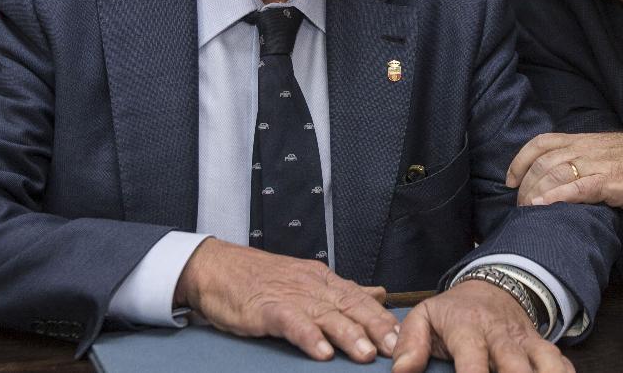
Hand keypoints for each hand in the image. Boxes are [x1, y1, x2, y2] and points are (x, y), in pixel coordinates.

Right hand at [173, 238, 397, 362]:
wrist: (217, 268)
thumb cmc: (261, 278)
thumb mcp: (308, 280)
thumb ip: (345, 290)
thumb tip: (380, 293)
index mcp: (324, 281)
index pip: (361, 299)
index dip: (383, 319)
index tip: (405, 339)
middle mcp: (312, 286)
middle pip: (350, 307)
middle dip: (376, 328)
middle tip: (397, 349)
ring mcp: (290, 296)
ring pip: (326, 315)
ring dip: (348, 335)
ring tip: (366, 355)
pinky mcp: (266, 308)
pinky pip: (292, 323)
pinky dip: (308, 337)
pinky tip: (322, 352)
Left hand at [392, 279, 571, 372]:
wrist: (492, 286)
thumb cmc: (455, 310)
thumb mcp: (425, 316)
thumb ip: (410, 343)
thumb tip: (400, 372)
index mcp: (468, 329)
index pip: (473, 362)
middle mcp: (500, 336)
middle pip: (515, 367)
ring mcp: (524, 341)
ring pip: (546, 362)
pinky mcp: (541, 345)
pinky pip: (561, 361)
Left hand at [506, 131, 622, 209]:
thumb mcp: (610, 154)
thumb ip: (586, 161)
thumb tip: (563, 181)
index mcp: (586, 140)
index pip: (542, 142)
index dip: (520, 160)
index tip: (509, 180)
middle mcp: (589, 149)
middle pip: (544, 161)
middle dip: (525, 184)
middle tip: (519, 205)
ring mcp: (601, 164)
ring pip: (556, 172)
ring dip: (536, 193)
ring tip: (526, 211)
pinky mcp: (614, 182)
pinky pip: (579, 186)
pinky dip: (557, 196)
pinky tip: (544, 207)